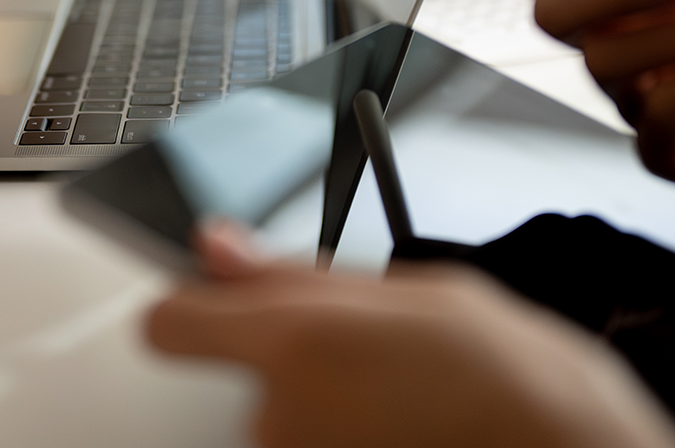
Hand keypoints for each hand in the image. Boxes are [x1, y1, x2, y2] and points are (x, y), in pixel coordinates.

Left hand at [148, 225, 674, 447]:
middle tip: (367, 343)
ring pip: (281, 411)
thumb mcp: (407, 287)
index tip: (216, 292)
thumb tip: (218, 246)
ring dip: (323, 397)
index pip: (168, 323)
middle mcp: (276, 416)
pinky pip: (310, 445)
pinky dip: (342, 434)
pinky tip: (400, 421)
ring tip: (399, 387)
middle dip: (289, 348)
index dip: (191, 301)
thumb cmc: (507, 376)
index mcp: (292, 341)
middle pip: (241, 365)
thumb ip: (292, 272)